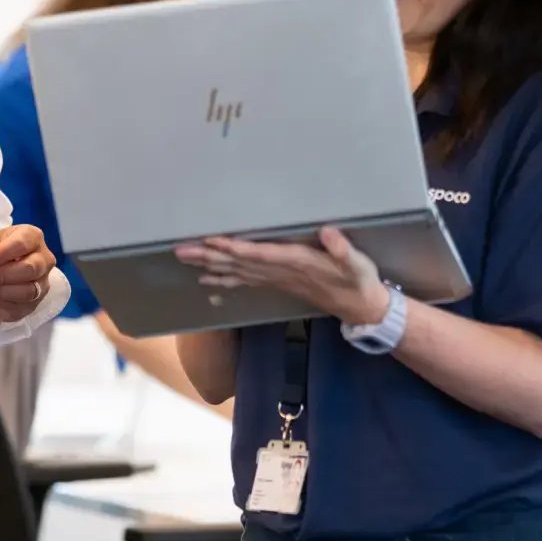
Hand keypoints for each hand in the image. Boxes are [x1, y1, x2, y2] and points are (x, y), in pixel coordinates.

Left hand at [0, 225, 55, 326]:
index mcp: (33, 237)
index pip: (22, 244)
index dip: (2, 254)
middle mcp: (44, 259)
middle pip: (31, 268)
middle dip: (3, 275)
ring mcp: (42, 283)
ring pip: (28, 291)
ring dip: (1, 291)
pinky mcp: (35, 303)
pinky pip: (20, 308)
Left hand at [174, 226, 389, 325]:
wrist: (360, 306)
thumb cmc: (358, 279)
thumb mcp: (357, 263)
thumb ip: (342, 249)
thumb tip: (329, 234)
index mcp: (296, 262)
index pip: (259, 254)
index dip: (235, 248)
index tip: (212, 240)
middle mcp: (279, 273)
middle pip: (238, 263)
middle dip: (209, 256)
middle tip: (182, 250)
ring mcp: (276, 280)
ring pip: (237, 272)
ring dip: (210, 266)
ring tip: (186, 260)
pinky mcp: (276, 284)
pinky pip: (244, 282)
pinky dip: (224, 280)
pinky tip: (206, 280)